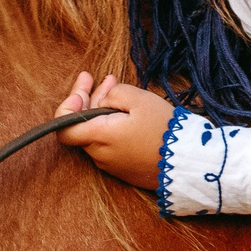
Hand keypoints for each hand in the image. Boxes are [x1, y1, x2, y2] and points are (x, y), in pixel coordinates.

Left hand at [53, 71, 175, 191]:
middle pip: (83, 125)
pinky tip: (126, 113)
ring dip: (103, 112)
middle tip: (106, 79)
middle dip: (91, 99)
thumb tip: (102, 98)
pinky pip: (111, 146)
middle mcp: (99, 154)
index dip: (67, 105)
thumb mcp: (138, 99)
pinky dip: (113, 127)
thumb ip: (112, 94)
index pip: (63, 128)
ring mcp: (111, 165)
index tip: (83, 88)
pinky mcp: (123, 170)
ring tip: (117, 90)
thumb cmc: (163, 128)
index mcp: (99, 136)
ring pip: (98, 134)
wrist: (187, 161)